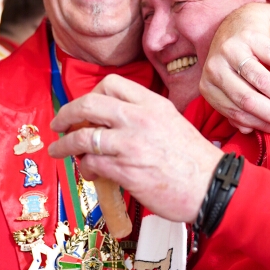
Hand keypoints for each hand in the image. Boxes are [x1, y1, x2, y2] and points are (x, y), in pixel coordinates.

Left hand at [49, 75, 222, 222]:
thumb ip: (144, 116)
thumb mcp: (172, 122)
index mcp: (152, 104)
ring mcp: (130, 145)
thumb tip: (113, 122)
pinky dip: (85, 168)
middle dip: (67, 114)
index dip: (91, 93)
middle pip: (89, 104)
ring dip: (65, 144)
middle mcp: (139, 119)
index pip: (111, 83)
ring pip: (84, 137)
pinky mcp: (126, 171)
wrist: (211, 186)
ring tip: (59, 150)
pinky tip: (89, 172)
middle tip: (59, 123)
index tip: (85, 107)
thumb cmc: (194, 159)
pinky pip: (92, 164)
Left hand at [200, 4, 269, 135]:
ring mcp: (232, 49)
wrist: (242, 22)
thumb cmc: (237, 62)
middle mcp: (215, 67)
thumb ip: (236, 108)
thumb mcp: (230, 85)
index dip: (262, 125)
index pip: (236, 112)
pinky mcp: (251, 35)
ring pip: (262, 82)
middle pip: (247, 99)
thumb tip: (249, 130)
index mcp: (208, 85)